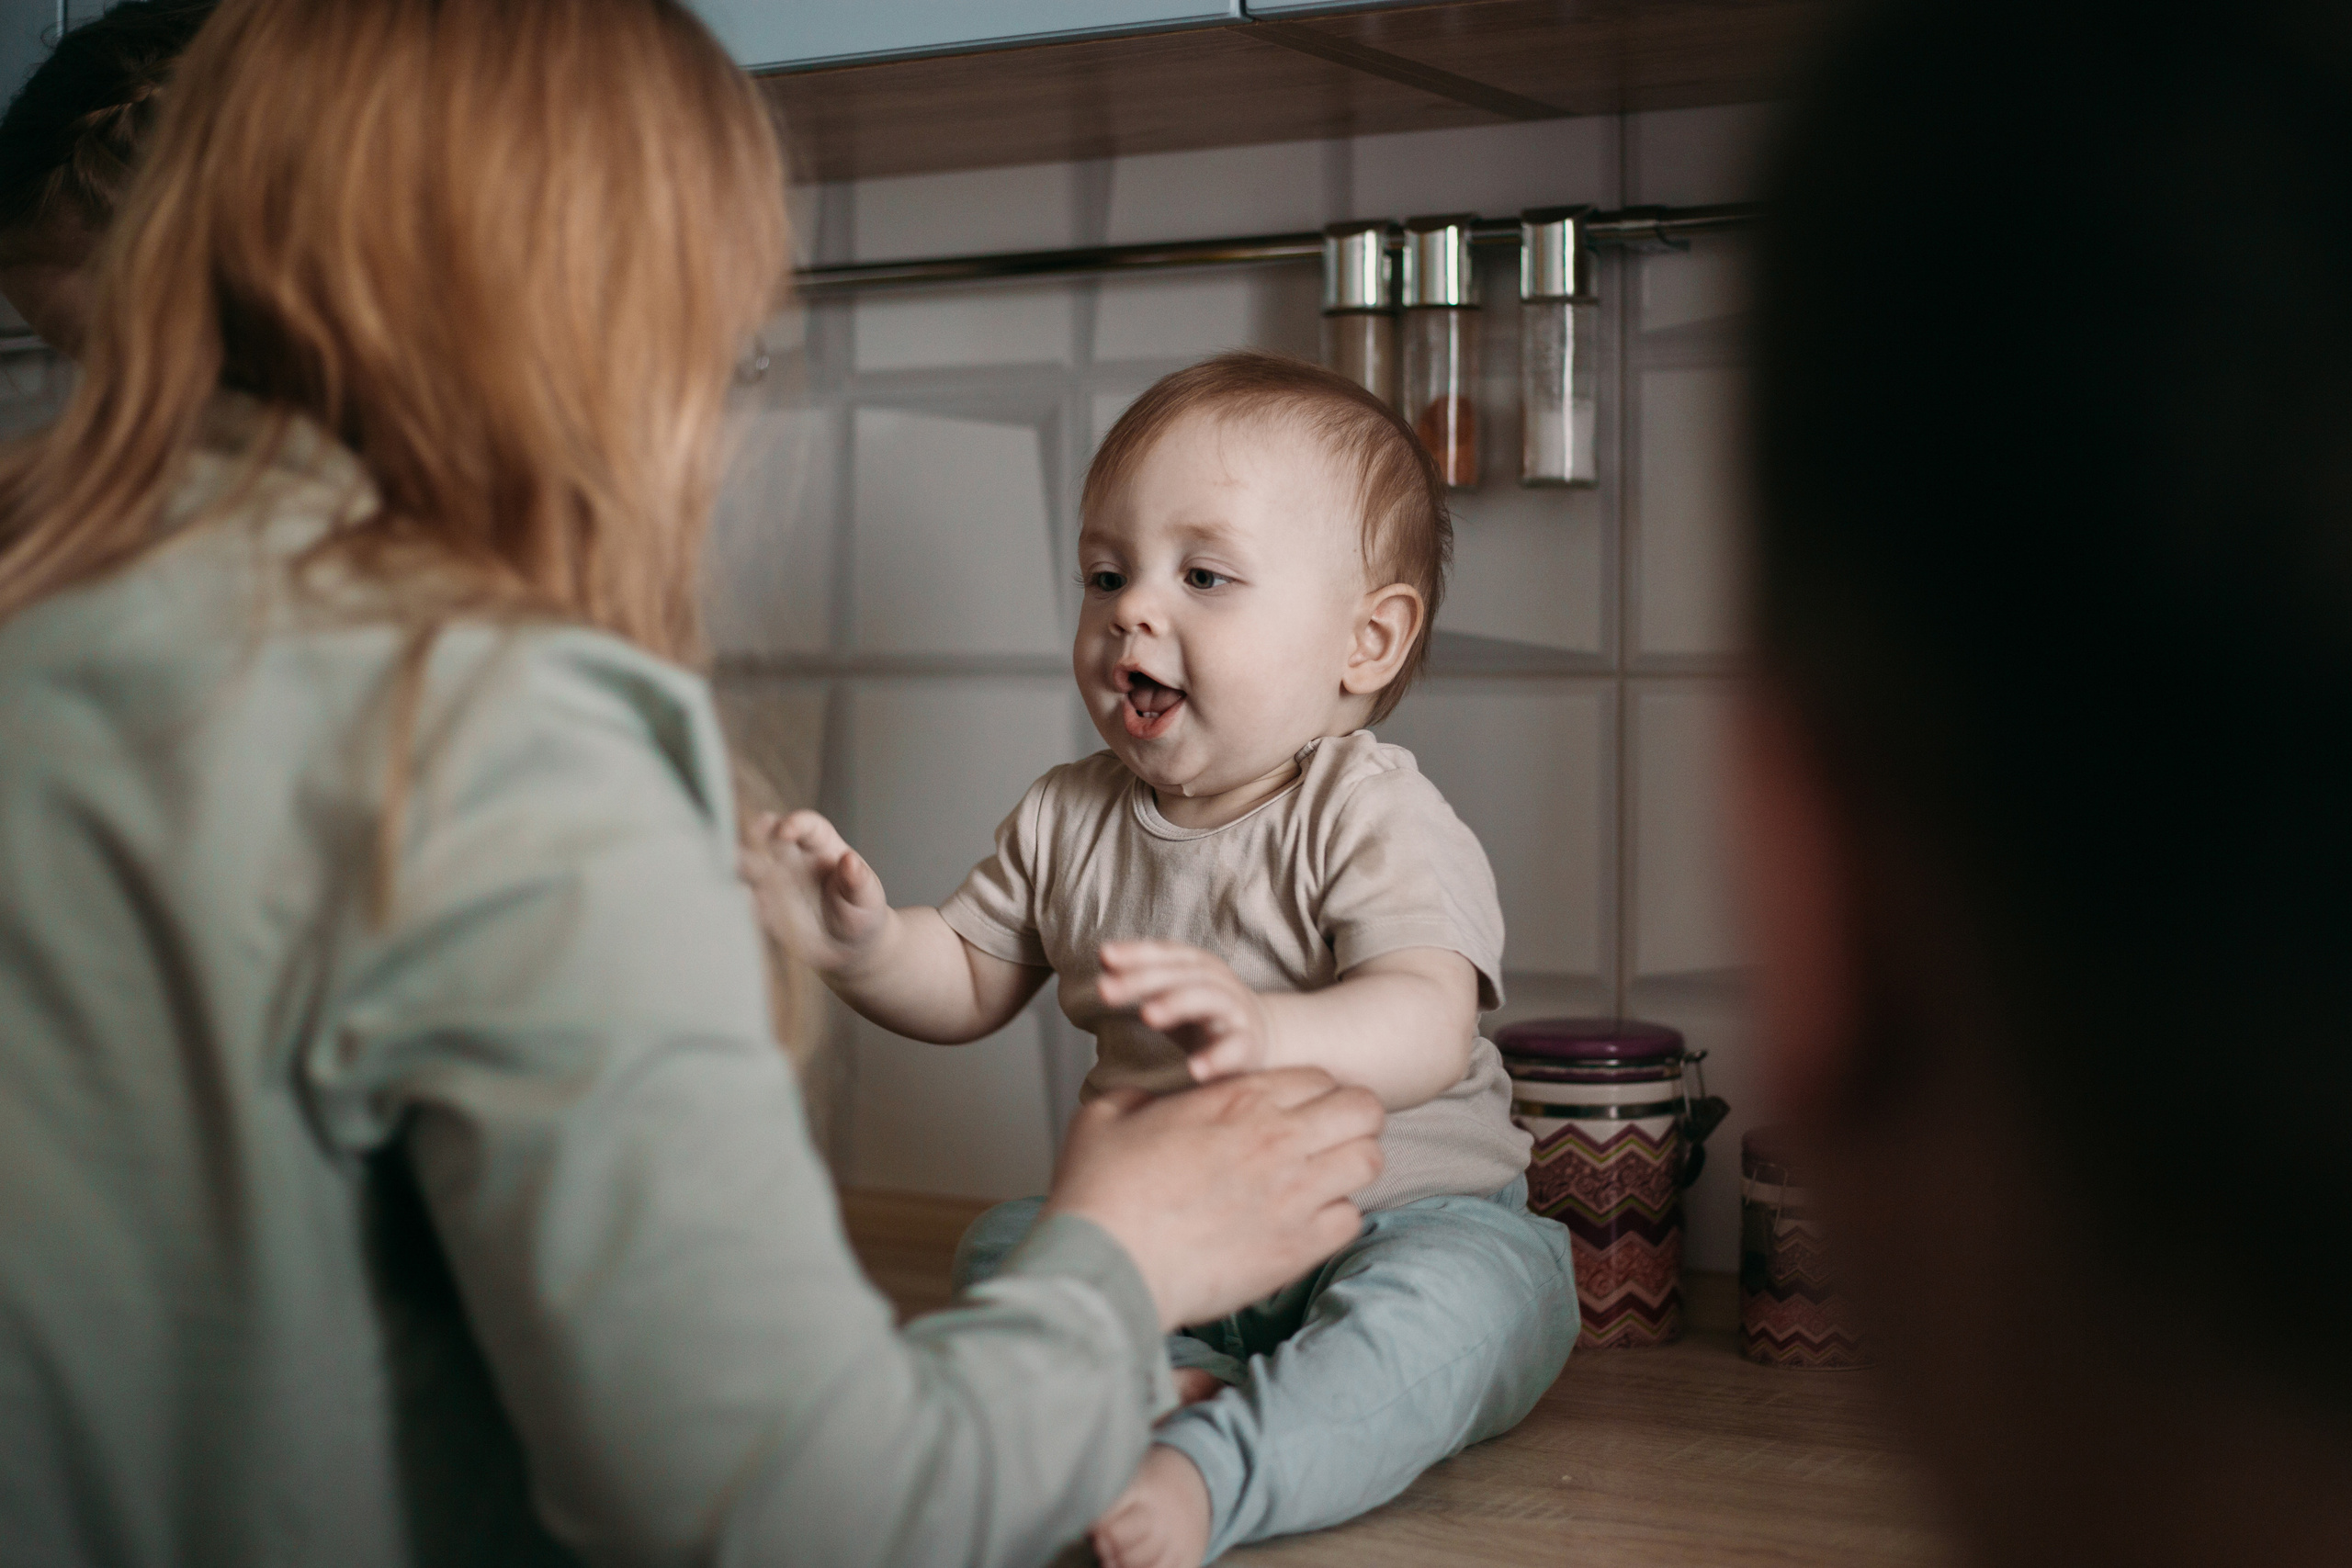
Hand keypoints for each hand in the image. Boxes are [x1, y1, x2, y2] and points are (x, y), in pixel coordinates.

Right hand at [739, 810, 891, 975]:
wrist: (851, 947)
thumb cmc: (862, 912)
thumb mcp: (868, 897)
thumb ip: (859, 880)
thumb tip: (850, 860)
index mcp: (821, 846)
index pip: (806, 825)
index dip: (793, 823)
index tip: (784, 832)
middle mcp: (793, 858)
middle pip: (768, 837)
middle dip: (754, 835)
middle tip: (745, 840)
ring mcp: (776, 883)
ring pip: (751, 866)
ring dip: (741, 866)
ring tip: (736, 871)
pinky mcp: (766, 909)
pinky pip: (750, 903)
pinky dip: (744, 902)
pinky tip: (743, 904)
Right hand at [1044, 1069, 1383, 1329]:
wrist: (1106, 1265)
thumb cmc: (1099, 1192)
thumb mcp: (1107, 1115)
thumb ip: (1140, 1096)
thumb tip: (1150, 1103)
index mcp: (1238, 1099)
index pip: (1319, 1077)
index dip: (1313, 1092)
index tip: (1297, 1112)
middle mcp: (1278, 1139)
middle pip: (1364, 1109)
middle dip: (1352, 1119)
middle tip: (1326, 1139)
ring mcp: (1294, 1195)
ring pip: (1369, 1161)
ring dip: (1350, 1166)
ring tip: (1321, 1181)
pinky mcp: (1296, 1249)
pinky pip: (1351, 1220)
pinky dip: (1336, 1219)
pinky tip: (1305, 1224)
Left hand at [1097, 940, 1272, 1082]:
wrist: (1263, 1037)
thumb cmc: (1206, 1014)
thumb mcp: (1174, 991)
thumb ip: (1143, 977)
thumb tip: (1103, 956)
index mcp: (1198, 966)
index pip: (1165, 953)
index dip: (1136, 952)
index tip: (1104, 955)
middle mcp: (1217, 982)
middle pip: (1179, 975)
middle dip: (1141, 980)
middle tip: (1105, 989)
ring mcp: (1235, 1012)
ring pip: (1208, 1000)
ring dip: (1176, 1004)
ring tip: (1146, 1016)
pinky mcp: (1249, 1044)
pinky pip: (1235, 1049)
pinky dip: (1216, 1058)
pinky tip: (1194, 1069)